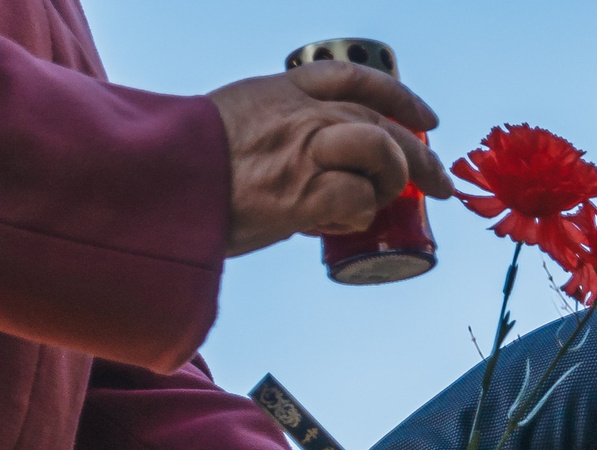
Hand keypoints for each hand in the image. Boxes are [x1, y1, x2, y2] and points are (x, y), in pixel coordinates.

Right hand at [207, 61, 452, 255]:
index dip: (399, 96)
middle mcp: (299, 112)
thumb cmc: (186, 166)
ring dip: (391, 179)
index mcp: (280, 90)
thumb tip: (311, 186)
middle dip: (421, 157)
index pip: (354, 78)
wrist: (155, 181)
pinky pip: (360, 199)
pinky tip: (336, 224)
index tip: (426, 117)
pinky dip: (358, 216)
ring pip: (381, 149)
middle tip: (441, 185)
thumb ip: (276, 138)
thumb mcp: (232, 127)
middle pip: (381, 122)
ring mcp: (303, 148)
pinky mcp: (302, 190)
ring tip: (378, 202)